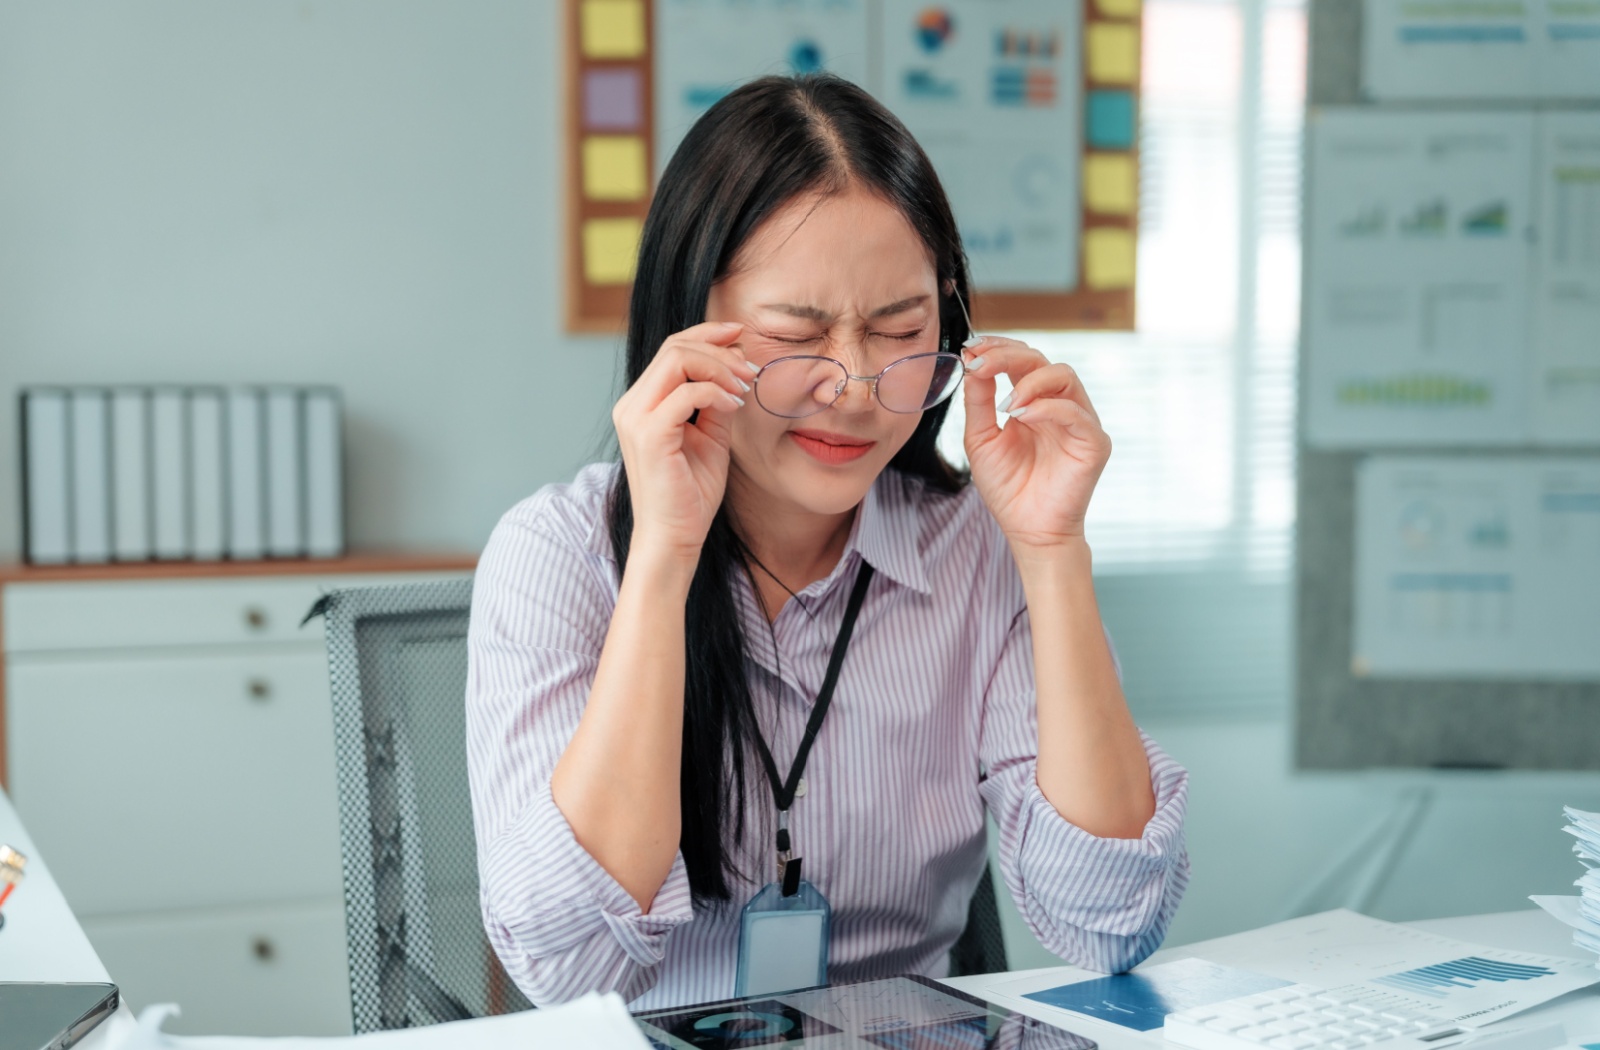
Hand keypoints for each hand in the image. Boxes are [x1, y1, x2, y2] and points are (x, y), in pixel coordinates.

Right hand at [612, 322, 756, 562]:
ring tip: (744, 388)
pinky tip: (734, 406)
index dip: (706, 334)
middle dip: (719, 350)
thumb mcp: (710, 436)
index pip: (670, 349)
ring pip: (677, 360)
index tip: (740, 335)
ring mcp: (636, 418)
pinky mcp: (649, 434)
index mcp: (641, 403)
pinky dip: (715, 393)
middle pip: (674, 347)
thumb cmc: (691, 493)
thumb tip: (735, 364)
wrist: (674, 537)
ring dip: (720, 367)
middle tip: (750, 370)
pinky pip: (686, 393)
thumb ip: (716, 400)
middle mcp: (631, 405)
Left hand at [961, 337, 1111, 555]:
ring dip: (1029, 381)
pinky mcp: (1094, 442)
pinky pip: (1075, 412)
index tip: (970, 349)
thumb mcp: (981, 439)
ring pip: (1064, 375)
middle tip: (980, 364)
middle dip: (1007, 355)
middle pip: (1041, 359)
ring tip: (1005, 404)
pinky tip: (1020, 417)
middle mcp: (1058, 406)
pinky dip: (1046, 408)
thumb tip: (972, 364)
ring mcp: (1079, 421)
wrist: (1029, 531)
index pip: (1021, 360)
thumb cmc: (1008, 488)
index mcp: (1032, 402)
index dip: (997, 347)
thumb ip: (978, 402)